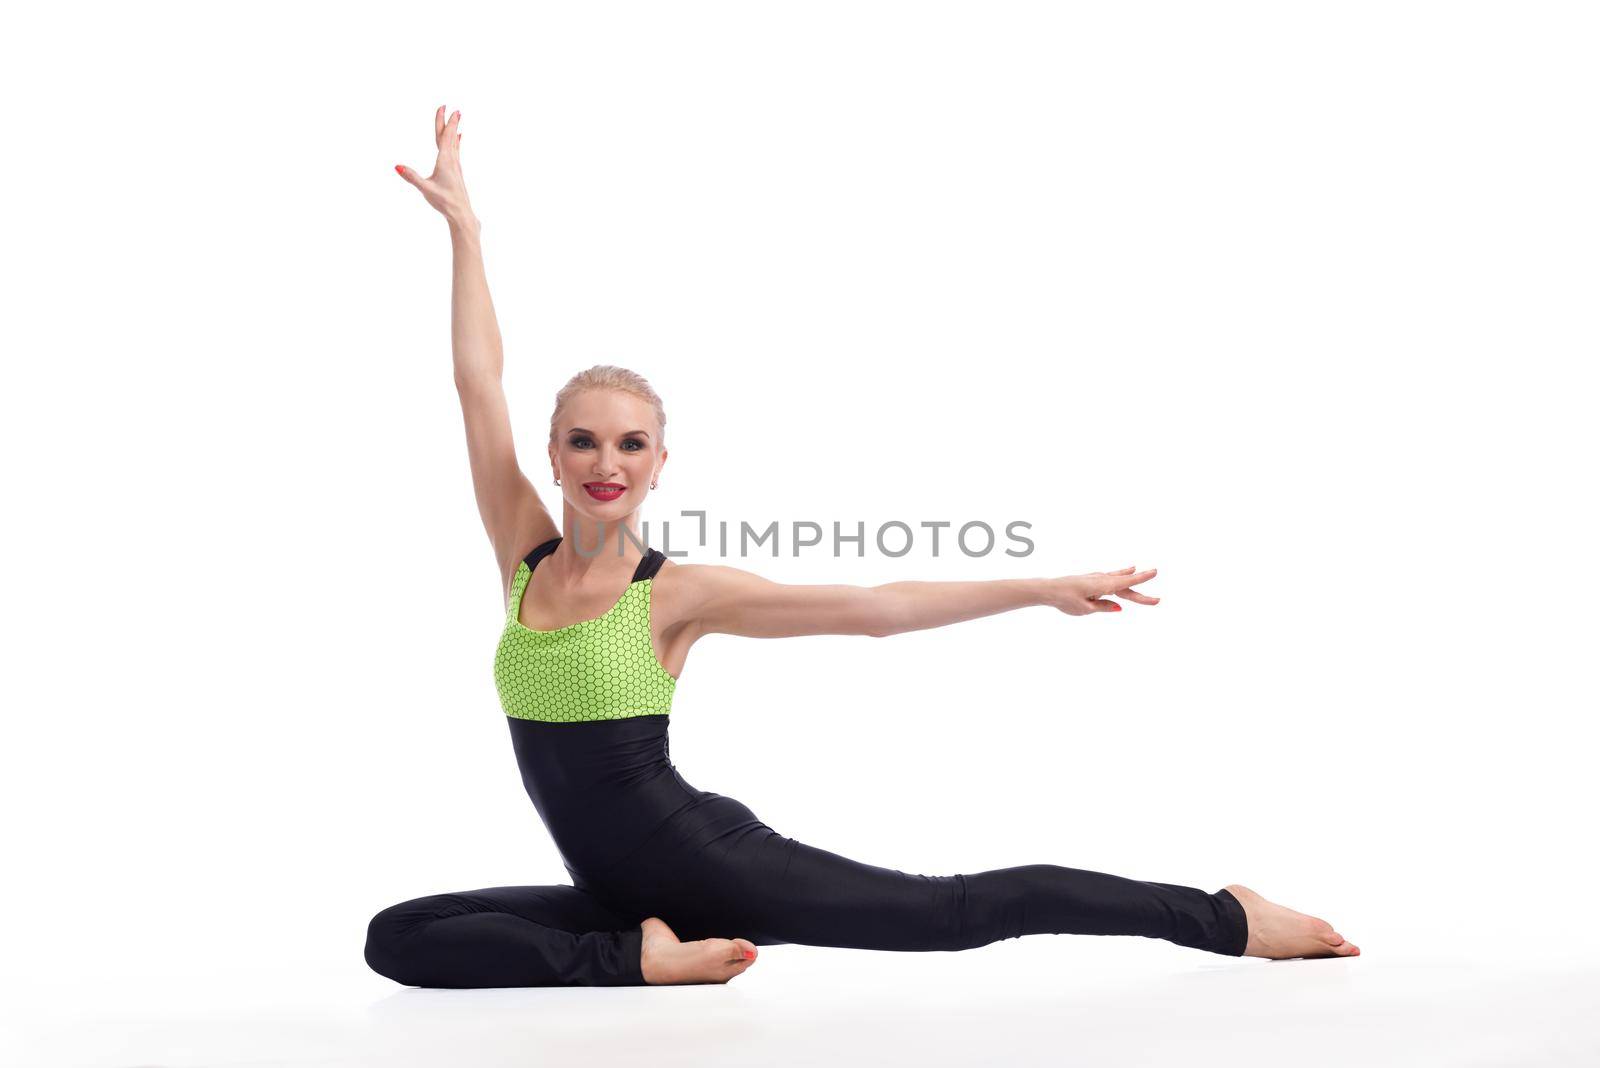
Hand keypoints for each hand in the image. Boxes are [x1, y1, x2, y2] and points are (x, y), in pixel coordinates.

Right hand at [395, 105, 474, 225]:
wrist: (461, 214)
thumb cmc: (444, 202)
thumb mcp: (425, 189)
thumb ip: (411, 177)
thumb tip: (397, 166)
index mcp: (445, 161)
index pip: (444, 136)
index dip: (444, 122)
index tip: (446, 107)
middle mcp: (452, 161)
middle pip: (448, 137)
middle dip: (449, 122)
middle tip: (451, 108)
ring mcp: (456, 166)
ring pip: (453, 143)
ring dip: (453, 129)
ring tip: (456, 118)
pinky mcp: (456, 172)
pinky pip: (455, 151)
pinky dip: (456, 141)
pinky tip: (459, 139)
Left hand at [1048, 566, 1158, 615]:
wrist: (1048, 589)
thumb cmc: (1065, 600)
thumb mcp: (1085, 609)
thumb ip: (1104, 607)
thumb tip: (1120, 607)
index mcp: (1102, 586)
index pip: (1126, 583)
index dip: (1142, 579)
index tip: (1155, 572)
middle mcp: (1101, 579)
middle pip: (1125, 587)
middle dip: (1140, 594)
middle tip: (1157, 601)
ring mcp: (1096, 578)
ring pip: (1117, 579)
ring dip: (1130, 577)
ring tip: (1141, 571)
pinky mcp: (1091, 580)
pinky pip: (1110, 578)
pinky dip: (1120, 576)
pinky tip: (1124, 572)